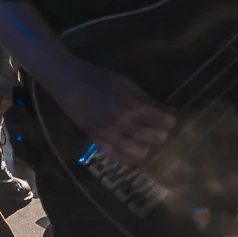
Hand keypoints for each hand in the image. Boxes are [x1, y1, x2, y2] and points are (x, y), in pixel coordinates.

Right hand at [41, 58, 174, 164]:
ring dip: (145, 146)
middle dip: (159, 132)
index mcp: (133, 104)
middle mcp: (124, 122)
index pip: (165, 121)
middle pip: (156, 137)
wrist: (69, 82)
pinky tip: (128, 148)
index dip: (168, 119)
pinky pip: (118, 158)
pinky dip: (127, 157)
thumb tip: (168, 111)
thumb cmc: (99, 78)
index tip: (165, 117)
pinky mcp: (97, 141)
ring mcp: (110, 134)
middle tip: (153, 127)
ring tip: (141, 139)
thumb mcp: (126, 83)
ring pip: (140, 152)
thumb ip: (147, 99)